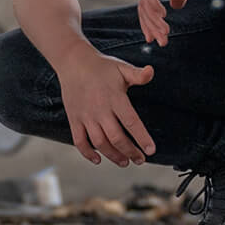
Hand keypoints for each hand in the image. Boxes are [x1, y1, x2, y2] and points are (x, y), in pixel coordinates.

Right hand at [56, 51, 156, 165]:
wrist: (73, 62)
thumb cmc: (101, 67)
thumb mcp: (121, 68)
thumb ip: (138, 75)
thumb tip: (151, 72)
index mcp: (115, 98)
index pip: (131, 122)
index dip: (142, 138)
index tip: (151, 150)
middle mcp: (100, 109)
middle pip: (116, 137)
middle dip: (130, 152)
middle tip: (140, 160)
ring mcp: (86, 116)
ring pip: (99, 143)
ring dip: (113, 156)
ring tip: (124, 162)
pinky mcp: (74, 119)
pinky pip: (79, 141)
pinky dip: (88, 153)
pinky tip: (98, 160)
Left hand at [137, 0, 199, 47]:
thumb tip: (176, 6)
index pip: (147, 8)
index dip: (150, 23)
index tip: (155, 38)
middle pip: (144, 10)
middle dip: (152, 27)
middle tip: (160, 42)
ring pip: (146, 6)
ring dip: (155, 22)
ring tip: (163, 34)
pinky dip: (153, 7)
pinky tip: (162, 16)